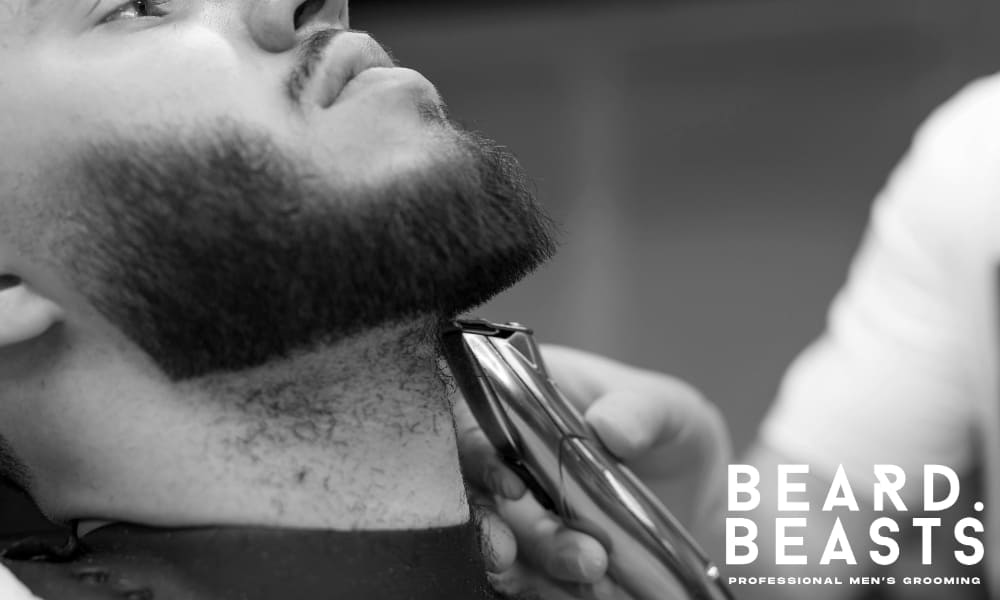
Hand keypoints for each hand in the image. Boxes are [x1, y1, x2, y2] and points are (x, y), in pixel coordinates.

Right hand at [459, 345, 730, 598]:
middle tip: (583, 557)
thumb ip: (642, 411)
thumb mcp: (670, 411)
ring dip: (539, 571)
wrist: (697, 500)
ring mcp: (518, 512)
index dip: (478, 455)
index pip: (472, 419)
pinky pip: (526, 578)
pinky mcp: (535, 557)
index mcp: (523, 400)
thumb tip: (608, 427)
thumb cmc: (670, 436)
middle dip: (526, 532)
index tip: (511, 487)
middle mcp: (506, 457)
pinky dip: (552, 590)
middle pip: (481, 495)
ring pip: (500, 545)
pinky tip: (590, 593)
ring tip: (596, 581)